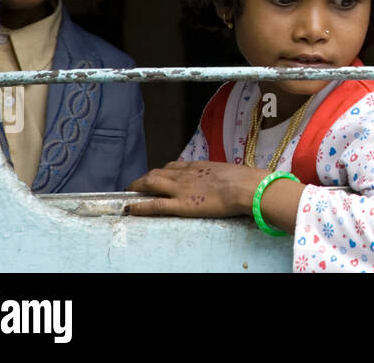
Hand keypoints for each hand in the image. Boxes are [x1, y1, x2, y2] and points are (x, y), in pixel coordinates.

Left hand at [125, 161, 264, 217]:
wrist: (244, 187)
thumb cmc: (243, 180)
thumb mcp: (228, 173)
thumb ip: (219, 176)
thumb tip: (223, 181)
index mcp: (197, 166)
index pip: (172, 166)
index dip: (161, 171)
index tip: (157, 176)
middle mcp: (185, 175)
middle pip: (157, 172)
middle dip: (144, 178)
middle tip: (137, 185)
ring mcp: (180, 189)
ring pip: (151, 183)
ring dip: (138, 187)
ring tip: (130, 193)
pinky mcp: (180, 205)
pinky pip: (154, 205)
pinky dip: (139, 206)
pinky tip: (129, 208)